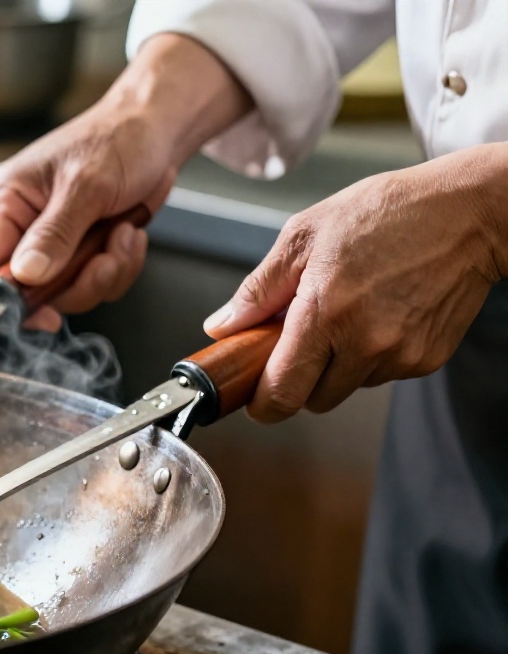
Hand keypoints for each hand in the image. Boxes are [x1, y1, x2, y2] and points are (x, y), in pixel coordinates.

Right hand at [0, 107, 173, 330]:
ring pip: (71, 289)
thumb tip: (26, 275)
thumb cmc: (119, 139)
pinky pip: (97, 281)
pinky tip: (129, 232)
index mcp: (8, 201)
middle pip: (35, 288)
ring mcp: (57, 238)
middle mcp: (26, 224)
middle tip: (105, 259)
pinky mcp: (84, 247)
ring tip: (124, 235)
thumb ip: (55, 234)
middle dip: (79, 281)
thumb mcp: (86, 186)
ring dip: (106, 271)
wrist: (160, 131)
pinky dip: (121, 264)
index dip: (14, 298)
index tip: (46, 315)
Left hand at [204, 143, 507, 421]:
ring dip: (338, 365)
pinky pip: (383, 374)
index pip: (281, 392)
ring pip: (348, 387)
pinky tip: (381, 313)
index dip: (261, 402)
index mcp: (325, 312)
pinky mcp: (427, 359)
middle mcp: (365, 342)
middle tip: (302, 338)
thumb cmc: (388, 213)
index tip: (253, 394)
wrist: (471, 213)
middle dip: (299, 378)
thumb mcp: (305, 235)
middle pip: (313, 400)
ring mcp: (401, 355)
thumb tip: (221, 327)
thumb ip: (258, 289)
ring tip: (349, 312)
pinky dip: (373, 355)